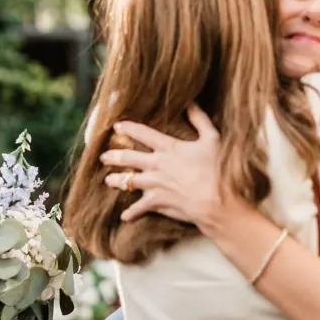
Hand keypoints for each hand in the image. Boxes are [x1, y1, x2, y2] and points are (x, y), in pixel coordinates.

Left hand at [101, 107, 231, 231]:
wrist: (214, 200)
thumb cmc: (216, 169)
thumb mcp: (211, 139)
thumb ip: (200, 120)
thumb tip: (191, 103)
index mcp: (169, 148)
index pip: (144, 134)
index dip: (129, 129)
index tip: (116, 126)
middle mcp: (157, 165)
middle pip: (129, 158)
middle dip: (114, 156)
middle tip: (103, 156)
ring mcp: (154, 184)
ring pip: (128, 181)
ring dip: (117, 181)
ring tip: (108, 180)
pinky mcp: (157, 202)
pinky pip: (139, 208)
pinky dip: (131, 213)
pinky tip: (124, 216)